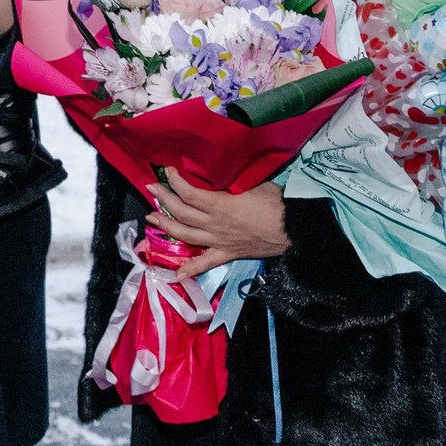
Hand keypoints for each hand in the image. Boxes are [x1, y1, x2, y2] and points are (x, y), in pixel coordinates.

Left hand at [149, 169, 289, 279]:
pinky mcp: (228, 254)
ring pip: (187, 235)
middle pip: (182, 213)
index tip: (168, 171)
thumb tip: (220, 171)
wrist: (295, 229)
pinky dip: (191, 268)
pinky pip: (207, 263)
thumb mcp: (253, 183)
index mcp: (222, 206)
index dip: (175, 182)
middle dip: (163, 200)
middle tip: (151, 189)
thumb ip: (232, 181)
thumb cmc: (276, 203)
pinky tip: (176, 274)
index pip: (190, 194)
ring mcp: (220, 241)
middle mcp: (215, 225)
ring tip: (151, 218)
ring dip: (166, 226)